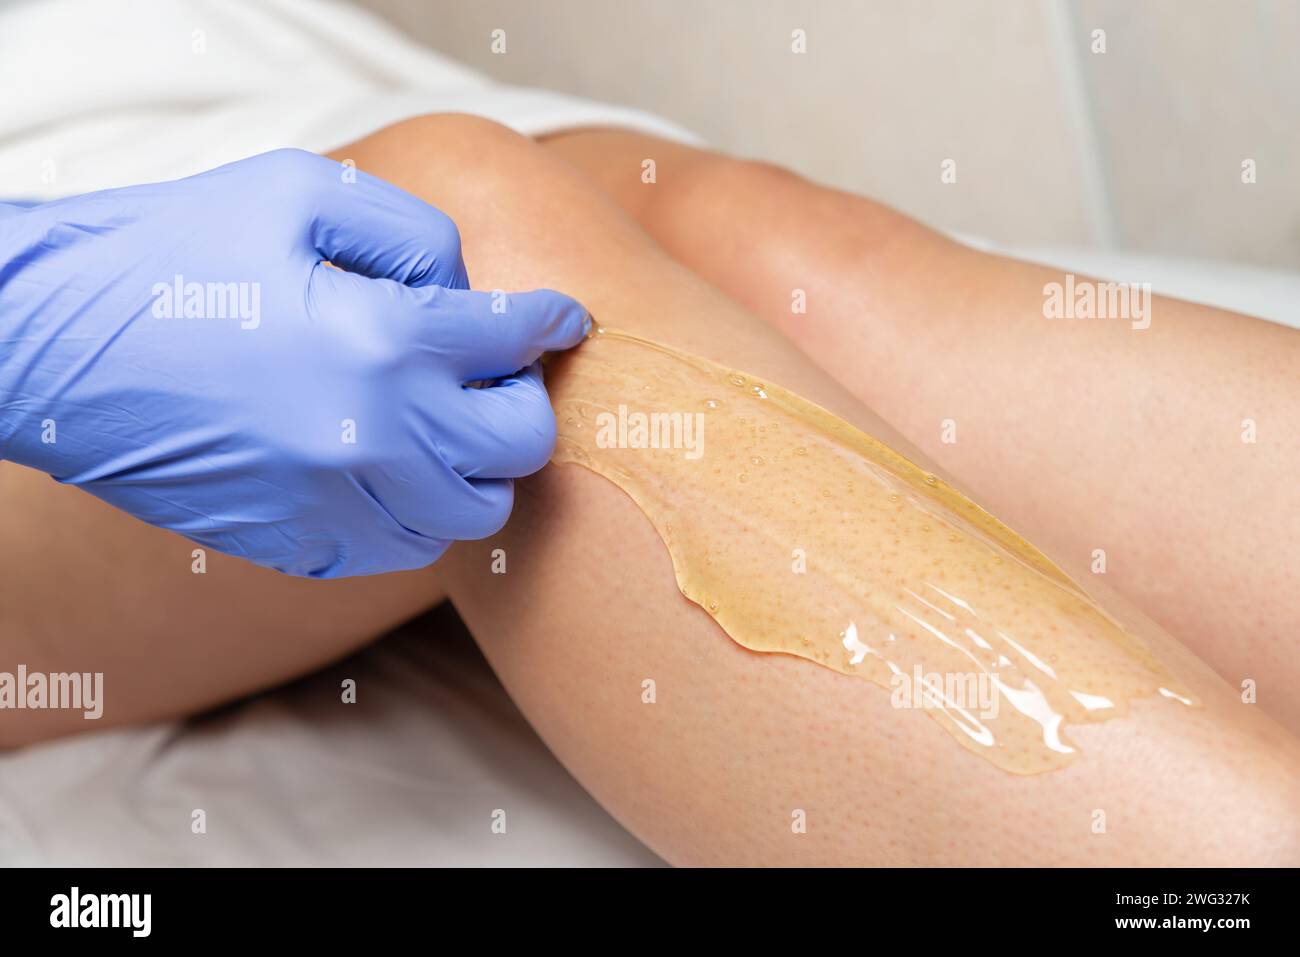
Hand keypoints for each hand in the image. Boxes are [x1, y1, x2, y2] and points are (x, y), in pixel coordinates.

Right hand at [0, 149, 589, 576]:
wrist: (51, 345)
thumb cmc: (169, 252)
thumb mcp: (296, 193)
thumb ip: (411, 234)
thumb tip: (467, 292)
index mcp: (382, 339)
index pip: (514, 338)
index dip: (552, 322)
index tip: (565, 319)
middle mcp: (376, 436)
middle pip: (517, 445)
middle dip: (521, 402)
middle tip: (493, 376)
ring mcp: (337, 503)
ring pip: (470, 513)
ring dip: (475, 467)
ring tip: (442, 427)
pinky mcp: (297, 543)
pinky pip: (403, 549)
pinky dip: (417, 512)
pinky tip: (388, 468)